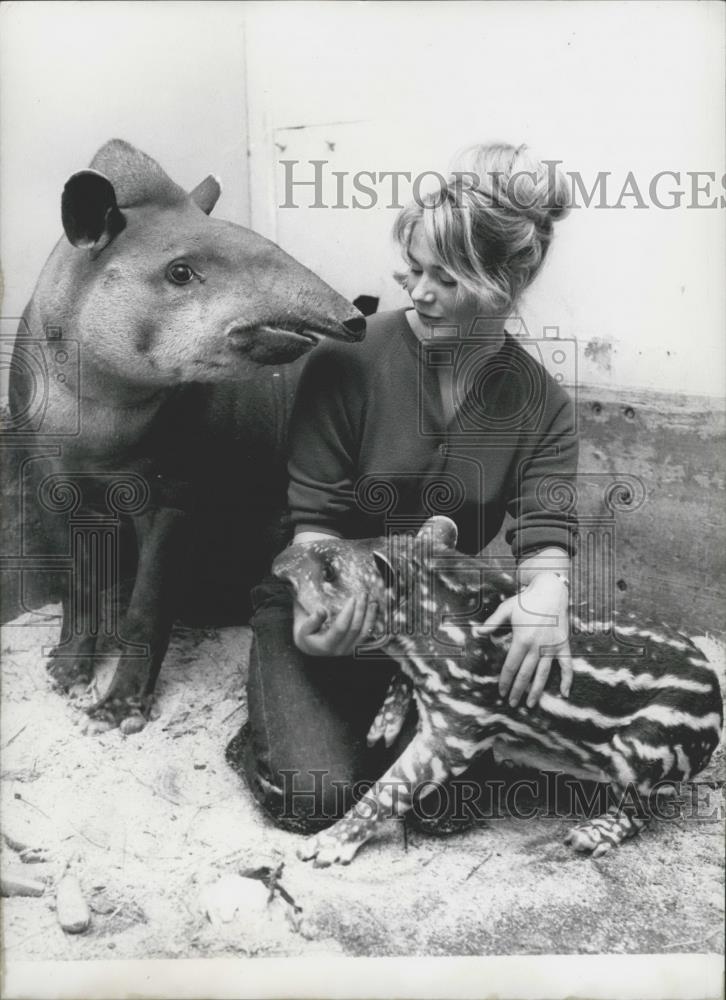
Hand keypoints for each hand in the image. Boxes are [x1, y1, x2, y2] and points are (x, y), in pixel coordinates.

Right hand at [293, 594, 377, 656]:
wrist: (309, 648)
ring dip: (370, 616)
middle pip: (355, 629)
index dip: (348, 613)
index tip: (352, 598)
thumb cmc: (305, 635)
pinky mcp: (354, 648)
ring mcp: (348, 651)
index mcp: (325, 646)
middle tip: (363, 594)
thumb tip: (321, 610)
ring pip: (364, 633)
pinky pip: (367, 636)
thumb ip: (311, 620)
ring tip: (372, 601)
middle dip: (361, 610)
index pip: (340, 628)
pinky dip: (371, 623)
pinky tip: (373, 612)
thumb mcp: (302, 627)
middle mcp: (339, 651)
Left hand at [478, 573, 571, 707]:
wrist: (551, 591)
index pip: (511, 667)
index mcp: (522, 640)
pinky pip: (567, 665)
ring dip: (537, 691)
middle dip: (518, 690)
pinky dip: (567, 679)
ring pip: (543, 674)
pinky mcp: (563, 645)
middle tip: (512, 703)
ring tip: (531, 704)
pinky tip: (564, 693)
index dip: (505, 681)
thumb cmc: (526, 600)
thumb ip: (492, 623)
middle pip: (525, 675)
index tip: (501, 692)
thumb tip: (477, 633)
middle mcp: (537, 647)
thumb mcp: (506, 609)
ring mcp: (552, 647)